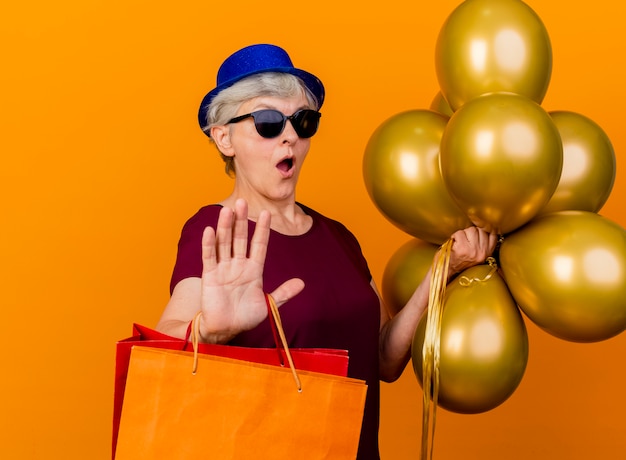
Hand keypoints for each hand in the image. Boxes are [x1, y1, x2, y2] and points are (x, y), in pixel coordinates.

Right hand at [198, 199, 303, 341]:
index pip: (259, 245)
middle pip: (240, 238)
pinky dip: (209, 244)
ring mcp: (224, 269)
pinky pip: (209, 257)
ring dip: (226, 227)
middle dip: (242, 221)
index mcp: (254, 270)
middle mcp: (238, 265)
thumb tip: (302, 283)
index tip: (267, 213)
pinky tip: (210, 230)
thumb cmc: (245, 317)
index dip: (262, 229)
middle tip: (242, 201)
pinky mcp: (210, 276)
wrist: (226, 330)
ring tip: (228, 210)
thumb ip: (283, 293)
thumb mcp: (268, 304)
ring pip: (224, 243)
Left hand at [447, 227, 497, 276]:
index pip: (493, 234)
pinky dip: (455, 236)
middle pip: (481, 230)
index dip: (484, 230)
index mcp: (488, 254)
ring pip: (471, 230)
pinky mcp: (462, 248)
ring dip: (463, 233)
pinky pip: (460, 233)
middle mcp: (483, 252)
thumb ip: (483, 243)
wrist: (447, 271)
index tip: (477, 232)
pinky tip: (454, 243)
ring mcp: (473, 250)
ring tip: (459, 242)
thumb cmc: (460, 260)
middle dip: (471, 232)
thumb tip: (484, 228)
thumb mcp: (477, 254)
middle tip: (465, 240)